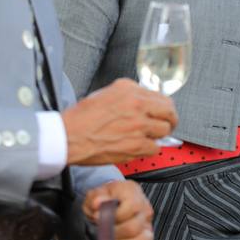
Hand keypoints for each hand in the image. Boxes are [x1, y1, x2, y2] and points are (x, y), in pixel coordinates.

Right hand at [62, 78, 177, 165]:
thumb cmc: (82, 117)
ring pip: (164, 131)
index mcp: (130, 90)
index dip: (164, 107)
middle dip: (170, 120)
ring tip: (148, 137)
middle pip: (169, 113)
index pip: (162, 97)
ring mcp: (138, 126)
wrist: (69, 136)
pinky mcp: (136, 146)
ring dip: (158, 135)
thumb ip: (129, 94)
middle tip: (167, 125)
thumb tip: (145, 101)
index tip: (164, 112)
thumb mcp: (106, 93)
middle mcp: (137, 105)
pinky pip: (155, 148)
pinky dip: (149, 149)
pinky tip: (139, 146)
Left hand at [84, 180, 156, 239]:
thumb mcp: (94, 195)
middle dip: (114, 235)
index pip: (133, 206)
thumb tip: (98, 203)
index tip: (99, 217)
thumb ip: (95, 197)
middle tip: (102, 235)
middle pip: (135, 227)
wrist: (105, 208)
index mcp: (132, 192)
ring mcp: (148, 227)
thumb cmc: (101, 201)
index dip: (116, 215)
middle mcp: (144, 209)